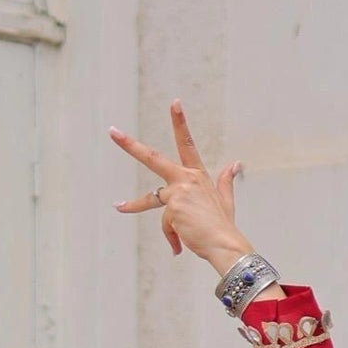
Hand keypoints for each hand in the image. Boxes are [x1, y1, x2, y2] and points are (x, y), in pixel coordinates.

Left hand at [109, 100, 252, 276]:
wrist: (225, 244)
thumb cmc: (222, 225)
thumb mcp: (225, 199)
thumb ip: (225, 181)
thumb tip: (236, 164)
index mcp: (197, 175)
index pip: (187, 143)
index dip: (180, 122)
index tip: (174, 103)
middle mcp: (186, 179)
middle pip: (153, 158)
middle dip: (130, 145)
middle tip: (112, 131)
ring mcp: (178, 192)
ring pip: (151, 200)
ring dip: (132, 205)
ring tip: (118, 206)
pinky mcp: (173, 207)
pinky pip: (165, 224)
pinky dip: (172, 236)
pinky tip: (180, 244)